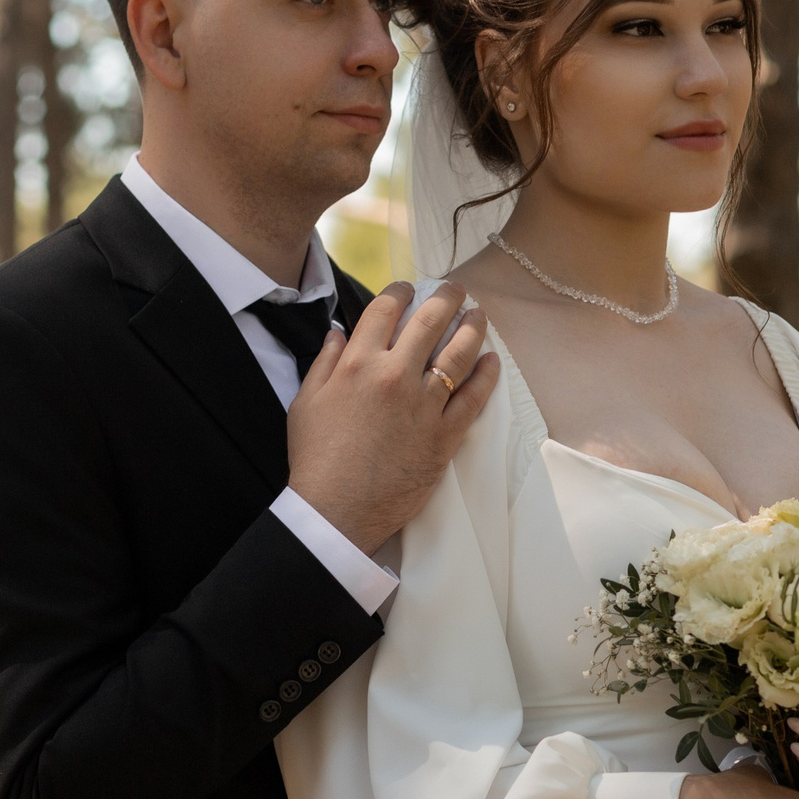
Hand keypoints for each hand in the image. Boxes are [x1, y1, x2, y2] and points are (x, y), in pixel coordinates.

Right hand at [287, 282, 500, 554]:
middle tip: (457, 290)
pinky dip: (487, 375)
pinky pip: (474, 398)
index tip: (410, 288)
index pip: (385, 310)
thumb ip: (324, 362)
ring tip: (479, 316)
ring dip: (473, 328)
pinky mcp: (444, 435)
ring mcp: (423, 405)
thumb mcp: (306, 403)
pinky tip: (492, 361)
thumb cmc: (316, 459)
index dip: (401, 291)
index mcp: (358, 364)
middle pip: (430, 322)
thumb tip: (337, 332)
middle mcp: (394, 375)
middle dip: (447, 298)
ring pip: (458, 354)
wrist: (337, 510)